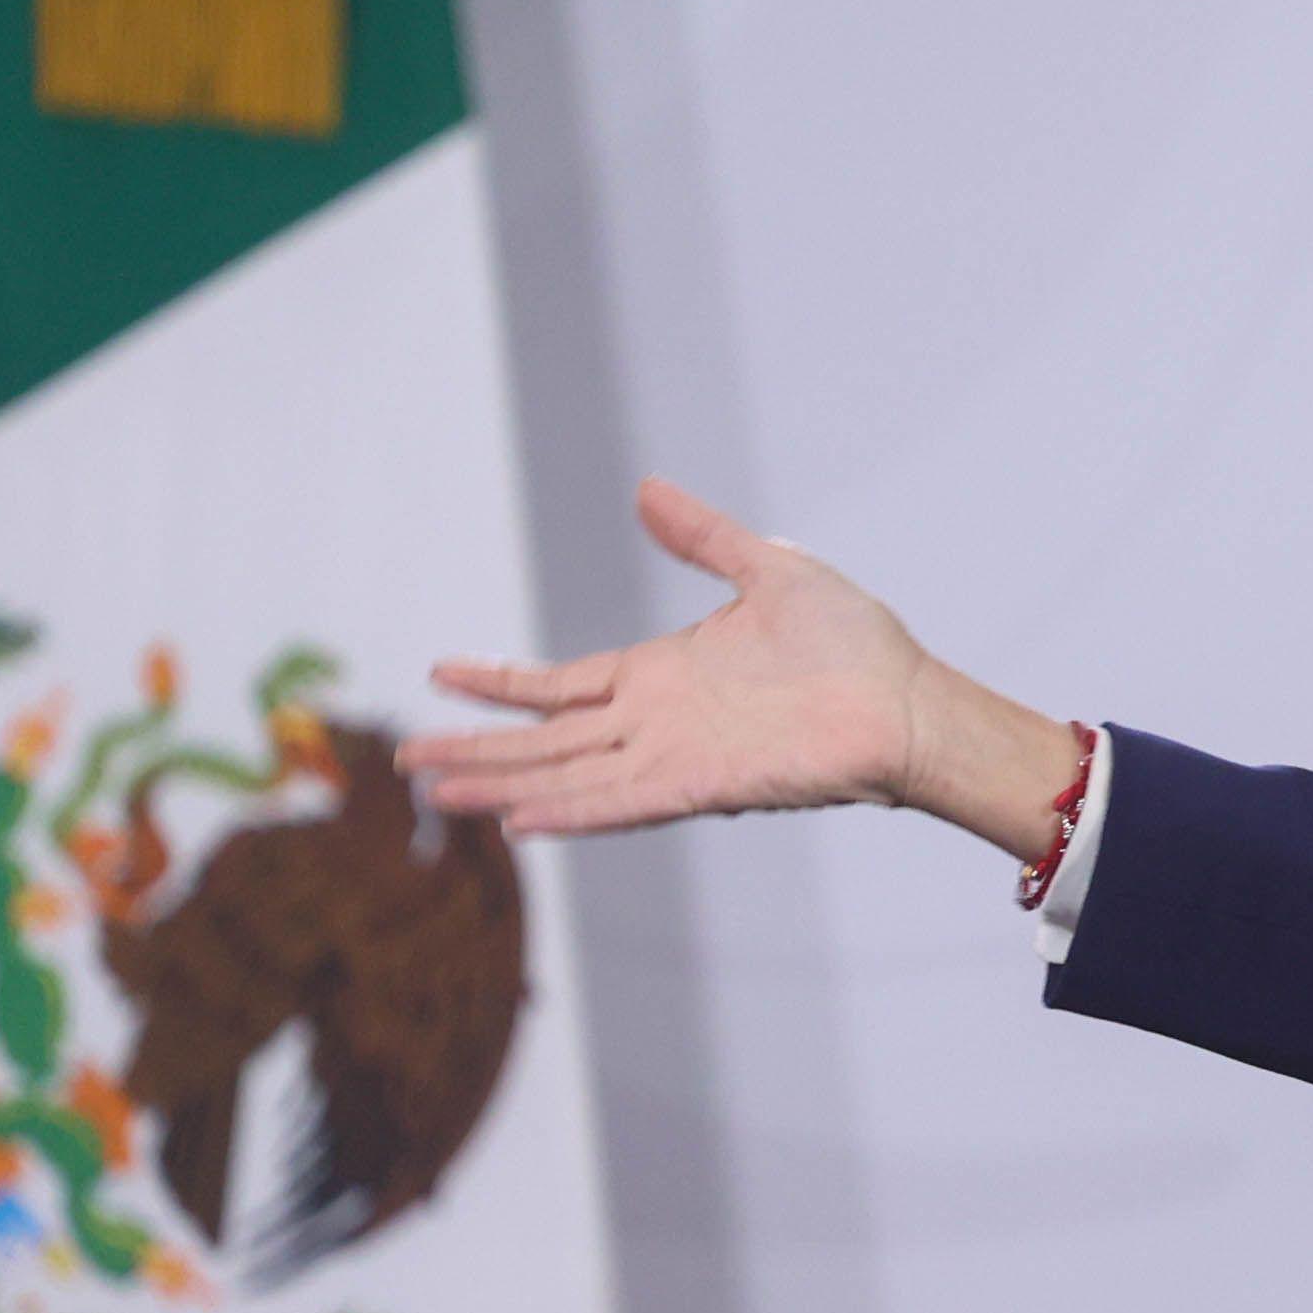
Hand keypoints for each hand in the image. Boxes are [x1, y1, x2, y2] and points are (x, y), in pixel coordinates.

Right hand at [395, 478, 1077, 851]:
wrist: (909, 701)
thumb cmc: (853, 643)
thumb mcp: (768, 569)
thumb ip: (702, 537)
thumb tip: (645, 490)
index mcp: (663, 674)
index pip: (561, 684)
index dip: (501, 684)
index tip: (442, 672)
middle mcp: (656, 722)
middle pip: (546, 740)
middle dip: (476, 746)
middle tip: (404, 758)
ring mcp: (673, 758)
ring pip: (567, 776)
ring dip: (503, 783)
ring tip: (436, 788)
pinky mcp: (703, 787)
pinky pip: (621, 803)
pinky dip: (571, 812)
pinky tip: (518, 821)